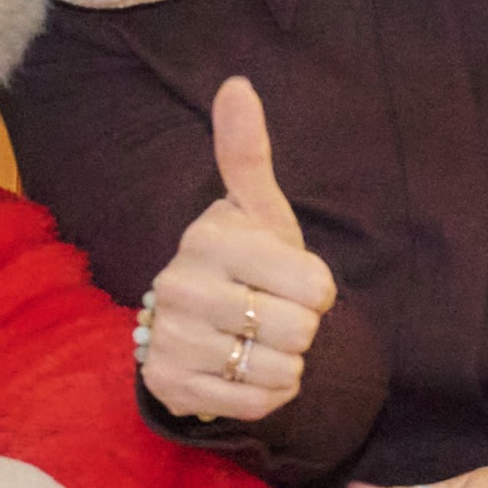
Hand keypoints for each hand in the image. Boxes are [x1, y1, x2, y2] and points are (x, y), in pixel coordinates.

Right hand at [139, 77, 338, 426]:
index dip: (318, 290)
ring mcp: (169, 339)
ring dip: (285, 363)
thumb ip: (247, 152)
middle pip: (300, 331)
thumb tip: (237, 84)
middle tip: (272, 317)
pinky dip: (267, 394)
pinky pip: (258, 403)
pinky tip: (245, 371)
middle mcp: (178, 286)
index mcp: (208, 239)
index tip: (289, 282)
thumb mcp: (255, 211)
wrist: (195, 326)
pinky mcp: (169, 385)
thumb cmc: (243, 264)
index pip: (314, 286)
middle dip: (303, 331)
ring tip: (256, 343)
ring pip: (279, 369)